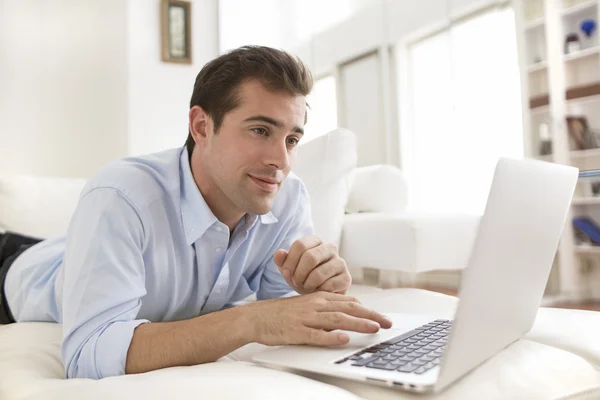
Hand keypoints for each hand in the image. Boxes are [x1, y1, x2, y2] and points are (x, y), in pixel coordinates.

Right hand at [245, 291, 392, 345]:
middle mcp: (315, 305)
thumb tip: (347, 314)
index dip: (368, 309)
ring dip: (357, 324)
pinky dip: (330, 337)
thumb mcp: (307, 305)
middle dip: (370, 315)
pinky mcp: (296, 331)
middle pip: (348, 309)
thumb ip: (326, 308)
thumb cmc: (283, 313)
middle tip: (387, 323)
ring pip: (336, 319)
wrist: (257, 317)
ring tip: (373, 328)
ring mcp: (306, 318)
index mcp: (319, 298)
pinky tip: (342, 340)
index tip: (382, 317)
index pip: (349, 301)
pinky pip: (315, 334)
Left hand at [274, 236, 350, 294]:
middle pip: (310, 257)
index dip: (290, 261)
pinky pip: (328, 286)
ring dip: (307, 285)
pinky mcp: (346, 278)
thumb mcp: (289, 269)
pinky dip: (318, 292)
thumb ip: (282, 260)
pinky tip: (316, 292)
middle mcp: (330, 248)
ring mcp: (340, 262)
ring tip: (305, 288)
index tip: (286, 273)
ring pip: (319, 273)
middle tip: (295, 282)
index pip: (300, 244)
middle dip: (298, 274)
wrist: (318, 293)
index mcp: (315, 241)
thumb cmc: (302, 277)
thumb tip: (279, 253)